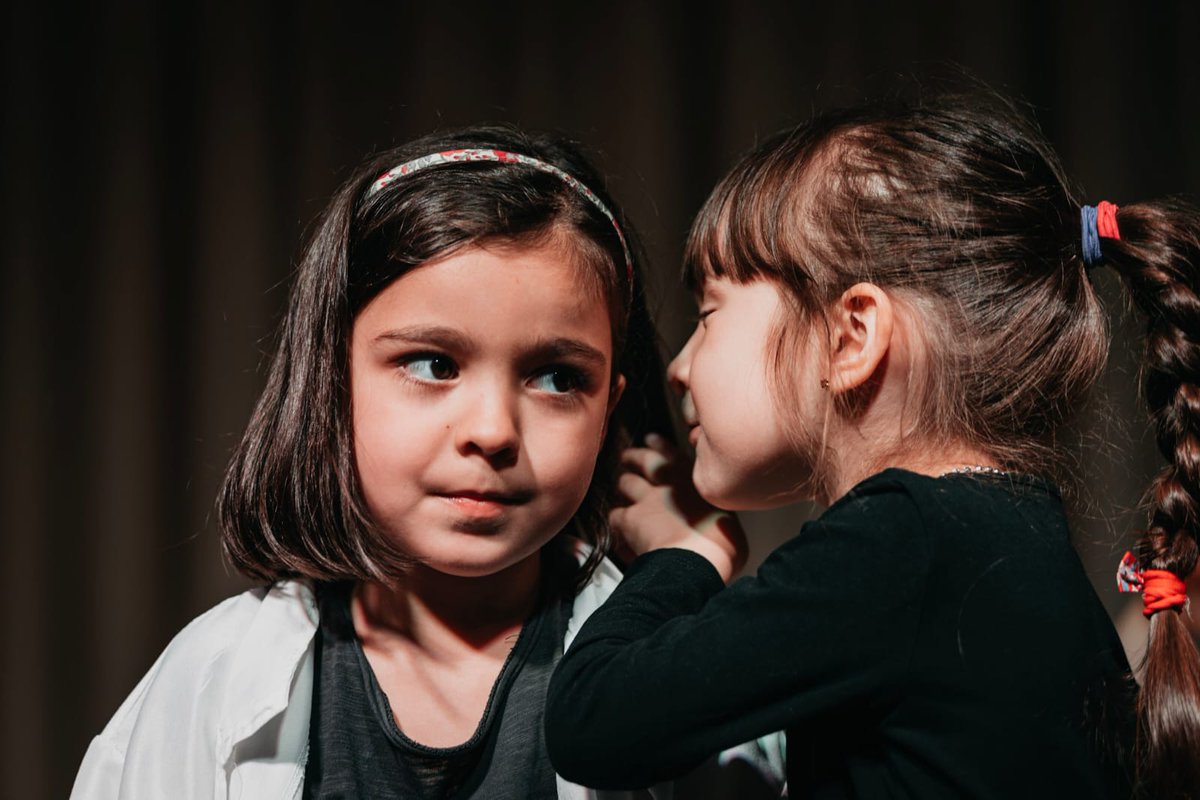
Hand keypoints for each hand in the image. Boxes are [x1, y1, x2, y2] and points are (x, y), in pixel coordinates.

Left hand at [609, 434, 747, 582]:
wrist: (698, 558)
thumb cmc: (721, 543)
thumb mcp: (728, 520)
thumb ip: (715, 513)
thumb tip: (718, 524)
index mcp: (694, 480)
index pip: (672, 453)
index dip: (658, 445)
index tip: (651, 440)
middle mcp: (668, 484)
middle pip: (644, 460)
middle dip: (633, 456)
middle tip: (627, 456)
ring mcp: (647, 499)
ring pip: (626, 482)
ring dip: (623, 484)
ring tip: (621, 487)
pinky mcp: (630, 519)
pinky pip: (615, 516)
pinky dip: (616, 523)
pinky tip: (619, 531)